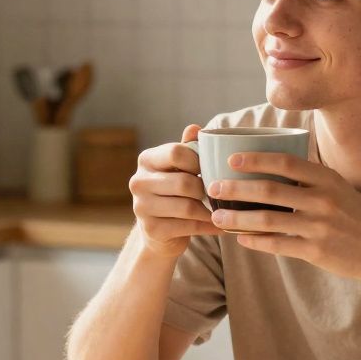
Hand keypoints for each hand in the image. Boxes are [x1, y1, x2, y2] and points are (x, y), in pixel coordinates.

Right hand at [129, 124, 222, 258]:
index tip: (210, 169)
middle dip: (206, 189)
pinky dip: (208, 226)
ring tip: (222, 209)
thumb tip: (194, 128)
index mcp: (146, 160)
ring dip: (209, 210)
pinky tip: (218, 225)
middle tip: (218, 193)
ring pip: (187, 206)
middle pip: (184, 182)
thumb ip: (187, 148)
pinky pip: (188, 226)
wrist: (159, 231)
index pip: (176, 152)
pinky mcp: (151, 230)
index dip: (199, 161)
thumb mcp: (179, 167)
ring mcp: (141, 207)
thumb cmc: (174, 192)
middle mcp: (138, 182)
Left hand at [206, 152, 360, 281]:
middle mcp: (323, 200)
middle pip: (270, 191)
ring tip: (217, 217)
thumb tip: (269, 164)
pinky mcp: (315, 251)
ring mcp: (319, 227)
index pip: (286, 162)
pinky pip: (278, 245)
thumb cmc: (355, 215)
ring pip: (268, 220)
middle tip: (213, 187)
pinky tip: (240, 239)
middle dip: (237, 188)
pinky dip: (255, 241)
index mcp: (327, 179)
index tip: (232, 159)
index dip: (257, 159)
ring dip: (238, 218)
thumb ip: (309, 177)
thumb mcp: (338, 188)